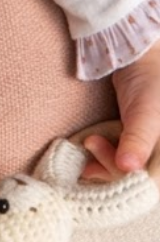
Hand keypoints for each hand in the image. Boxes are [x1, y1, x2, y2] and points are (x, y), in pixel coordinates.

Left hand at [82, 41, 159, 179]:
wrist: (138, 58)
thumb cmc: (151, 82)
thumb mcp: (147, 114)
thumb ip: (138, 140)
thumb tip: (128, 168)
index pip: (151, 183)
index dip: (126, 180)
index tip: (104, 165)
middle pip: (138, 180)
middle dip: (112, 168)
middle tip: (92, 144)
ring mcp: (152, 151)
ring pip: (128, 173)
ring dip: (106, 164)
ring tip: (89, 143)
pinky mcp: (137, 144)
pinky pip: (122, 161)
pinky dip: (106, 159)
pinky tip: (90, 157)